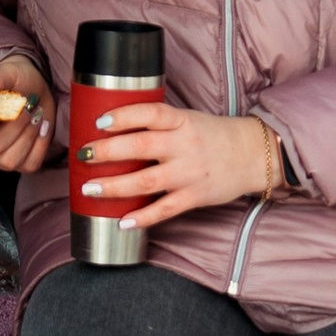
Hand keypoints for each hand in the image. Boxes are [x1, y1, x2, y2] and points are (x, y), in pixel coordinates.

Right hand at [0, 53, 55, 175]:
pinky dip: (41, 144)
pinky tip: (43, 125)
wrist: (33, 88)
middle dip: (14, 125)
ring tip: (36, 113)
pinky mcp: (21, 161)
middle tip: (27, 104)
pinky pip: (30, 164)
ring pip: (10, 160)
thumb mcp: (5, 72)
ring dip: (28, 134)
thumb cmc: (13, 80)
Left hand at [75, 99, 280, 227]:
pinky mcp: (195, 197)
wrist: (252, 155)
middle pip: (140, 147)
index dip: (123, 116)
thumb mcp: (188, 119)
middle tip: (83, 155)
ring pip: (146, 182)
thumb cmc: (213, 136)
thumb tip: (114, 129)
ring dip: (114, 187)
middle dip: (107, 152)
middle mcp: (184, 146)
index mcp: (182, 121)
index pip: (150, 114)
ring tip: (89, 189)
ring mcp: (189, 173)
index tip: (99, 121)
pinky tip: (122, 222)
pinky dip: (143, 217)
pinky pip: (165, 210)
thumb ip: (158, 124)